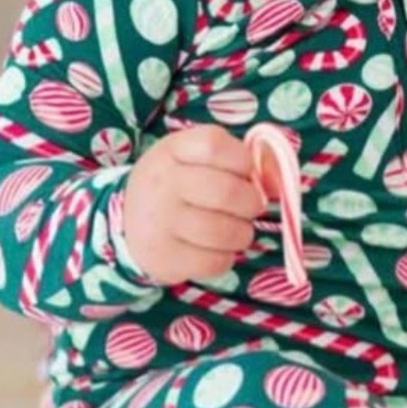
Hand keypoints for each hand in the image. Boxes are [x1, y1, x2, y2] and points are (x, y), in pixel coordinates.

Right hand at [124, 125, 266, 285]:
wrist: (128, 224)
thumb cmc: (180, 187)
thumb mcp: (199, 161)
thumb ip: (240, 161)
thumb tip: (279, 182)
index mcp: (172, 150)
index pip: (214, 145)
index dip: (242, 161)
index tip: (245, 173)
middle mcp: (162, 184)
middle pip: (228, 193)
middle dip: (251, 204)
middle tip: (248, 208)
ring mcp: (161, 222)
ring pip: (227, 232)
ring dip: (243, 234)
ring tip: (234, 229)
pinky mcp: (166, 258)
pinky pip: (217, 262)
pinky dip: (226, 258)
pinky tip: (214, 248)